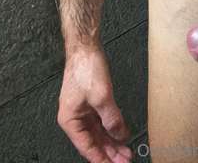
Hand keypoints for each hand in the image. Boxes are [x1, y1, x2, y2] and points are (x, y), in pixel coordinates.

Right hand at [58, 45, 132, 162]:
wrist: (85, 46)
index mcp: (70, 120)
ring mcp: (83, 110)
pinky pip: (101, 121)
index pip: (87, 147)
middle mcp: (74, 117)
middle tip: (125, 160)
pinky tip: (121, 135)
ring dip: (112, 142)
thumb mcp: (101, 96)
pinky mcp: (91, 102)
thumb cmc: (86, 68)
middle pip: (93, 142)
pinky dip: (111, 129)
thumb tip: (119, 135)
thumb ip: (111, 119)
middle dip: (109, 152)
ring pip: (98, 132)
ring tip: (126, 151)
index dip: (101, 159)